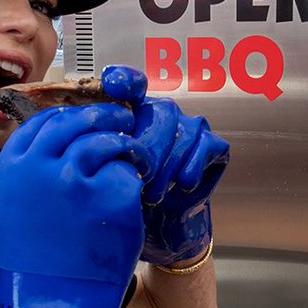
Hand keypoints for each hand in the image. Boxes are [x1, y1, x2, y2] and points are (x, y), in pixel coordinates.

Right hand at [0, 103, 149, 307]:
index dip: (70, 116)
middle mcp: (40, 168)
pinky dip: (132, 182)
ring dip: (124, 147)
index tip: (87, 117)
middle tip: (122, 120)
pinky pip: (129, 173)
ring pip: (107, 141)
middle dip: (104, 117)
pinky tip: (128, 201)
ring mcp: (77, 180)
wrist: (54, 303)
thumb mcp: (19, 203)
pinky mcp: (112, 195)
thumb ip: (36, 167)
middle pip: (77, 122)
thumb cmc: (39, 257)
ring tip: (131, 159)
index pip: (44, 122)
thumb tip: (68, 133)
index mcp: (11, 168)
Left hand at [102, 65, 230, 264]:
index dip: (124, 79)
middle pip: (160, 113)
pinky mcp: (214, 147)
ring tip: (155, 194)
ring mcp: (191, 129)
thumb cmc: (132, 199)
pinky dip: (192, 166)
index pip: (131, 84)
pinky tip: (182, 185)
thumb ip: (106, 153)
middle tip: (140, 178)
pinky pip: (207, 144)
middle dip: (149, 149)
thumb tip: (93, 140)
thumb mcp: (112, 176)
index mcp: (135, 114)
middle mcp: (164, 115)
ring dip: (168, 166)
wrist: (160, 228)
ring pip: (184, 131)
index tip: (112, 85)